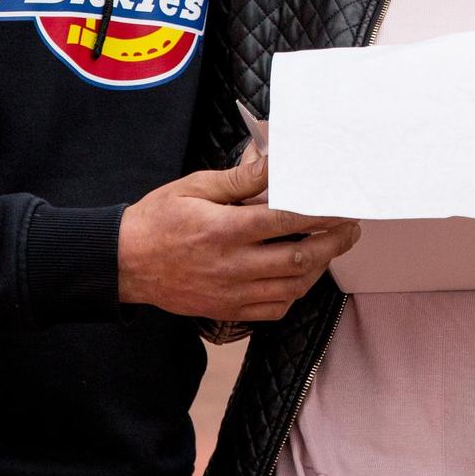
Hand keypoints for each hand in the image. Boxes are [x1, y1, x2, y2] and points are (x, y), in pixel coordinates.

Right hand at [119, 150, 360, 320]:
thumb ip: (241, 179)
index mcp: (223, 230)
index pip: (286, 221)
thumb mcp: (195, 186)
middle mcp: (231, 266)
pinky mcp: (226, 311)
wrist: (124, 263)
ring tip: (330, 250)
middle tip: (350, 229)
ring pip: (291, 288)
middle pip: (298, 260)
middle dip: (332, 244)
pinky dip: (294, 295)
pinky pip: (273, 310)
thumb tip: (277, 164)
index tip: (342, 206)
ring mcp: (230, 293)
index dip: (321, 214)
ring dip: (318, 269)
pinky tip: (301, 277)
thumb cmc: (158, 219)